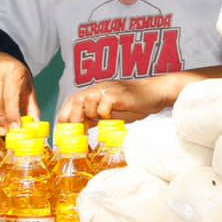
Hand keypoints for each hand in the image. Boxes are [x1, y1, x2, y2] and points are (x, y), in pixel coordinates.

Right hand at [0, 51, 38, 128]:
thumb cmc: (16, 76)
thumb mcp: (28, 87)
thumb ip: (32, 106)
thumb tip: (36, 124)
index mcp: (14, 71)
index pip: (11, 96)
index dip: (12, 114)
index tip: (15, 127)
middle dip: (1, 119)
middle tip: (7, 131)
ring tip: (1, 129)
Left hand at [57, 76, 173, 125]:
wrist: (156, 92)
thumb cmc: (135, 104)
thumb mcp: (110, 112)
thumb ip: (95, 117)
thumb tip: (80, 130)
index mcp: (95, 92)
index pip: (71, 102)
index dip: (65, 116)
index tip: (64, 132)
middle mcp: (98, 89)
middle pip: (75, 100)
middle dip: (73, 118)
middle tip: (78, 132)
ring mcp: (108, 90)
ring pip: (87, 102)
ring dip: (90, 115)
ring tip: (99, 122)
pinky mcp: (118, 94)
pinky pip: (103, 105)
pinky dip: (104, 114)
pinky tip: (111, 118)